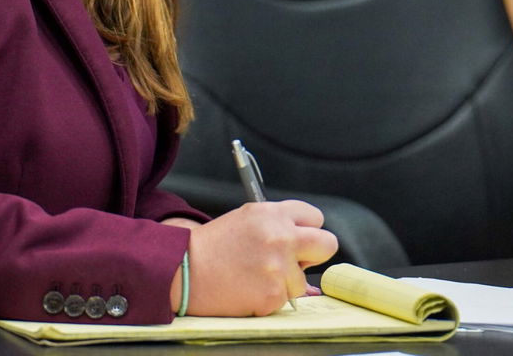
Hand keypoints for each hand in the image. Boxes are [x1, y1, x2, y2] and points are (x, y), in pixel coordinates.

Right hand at [162, 201, 337, 316]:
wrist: (185, 270)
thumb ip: (277, 227)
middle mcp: (280, 237)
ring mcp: (278, 267)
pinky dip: (269, 297)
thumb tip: (307, 249)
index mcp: (272, 214)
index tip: (298, 237)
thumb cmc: (212, 246)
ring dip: (285, 281)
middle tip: (295, 260)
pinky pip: (286, 298)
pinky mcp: (274, 294)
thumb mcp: (245, 220)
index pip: (315, 217)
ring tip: (254, 275)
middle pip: (327, 244)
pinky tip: (248, 287)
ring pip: (303, 279)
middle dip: (315, 253)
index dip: (307, 229)